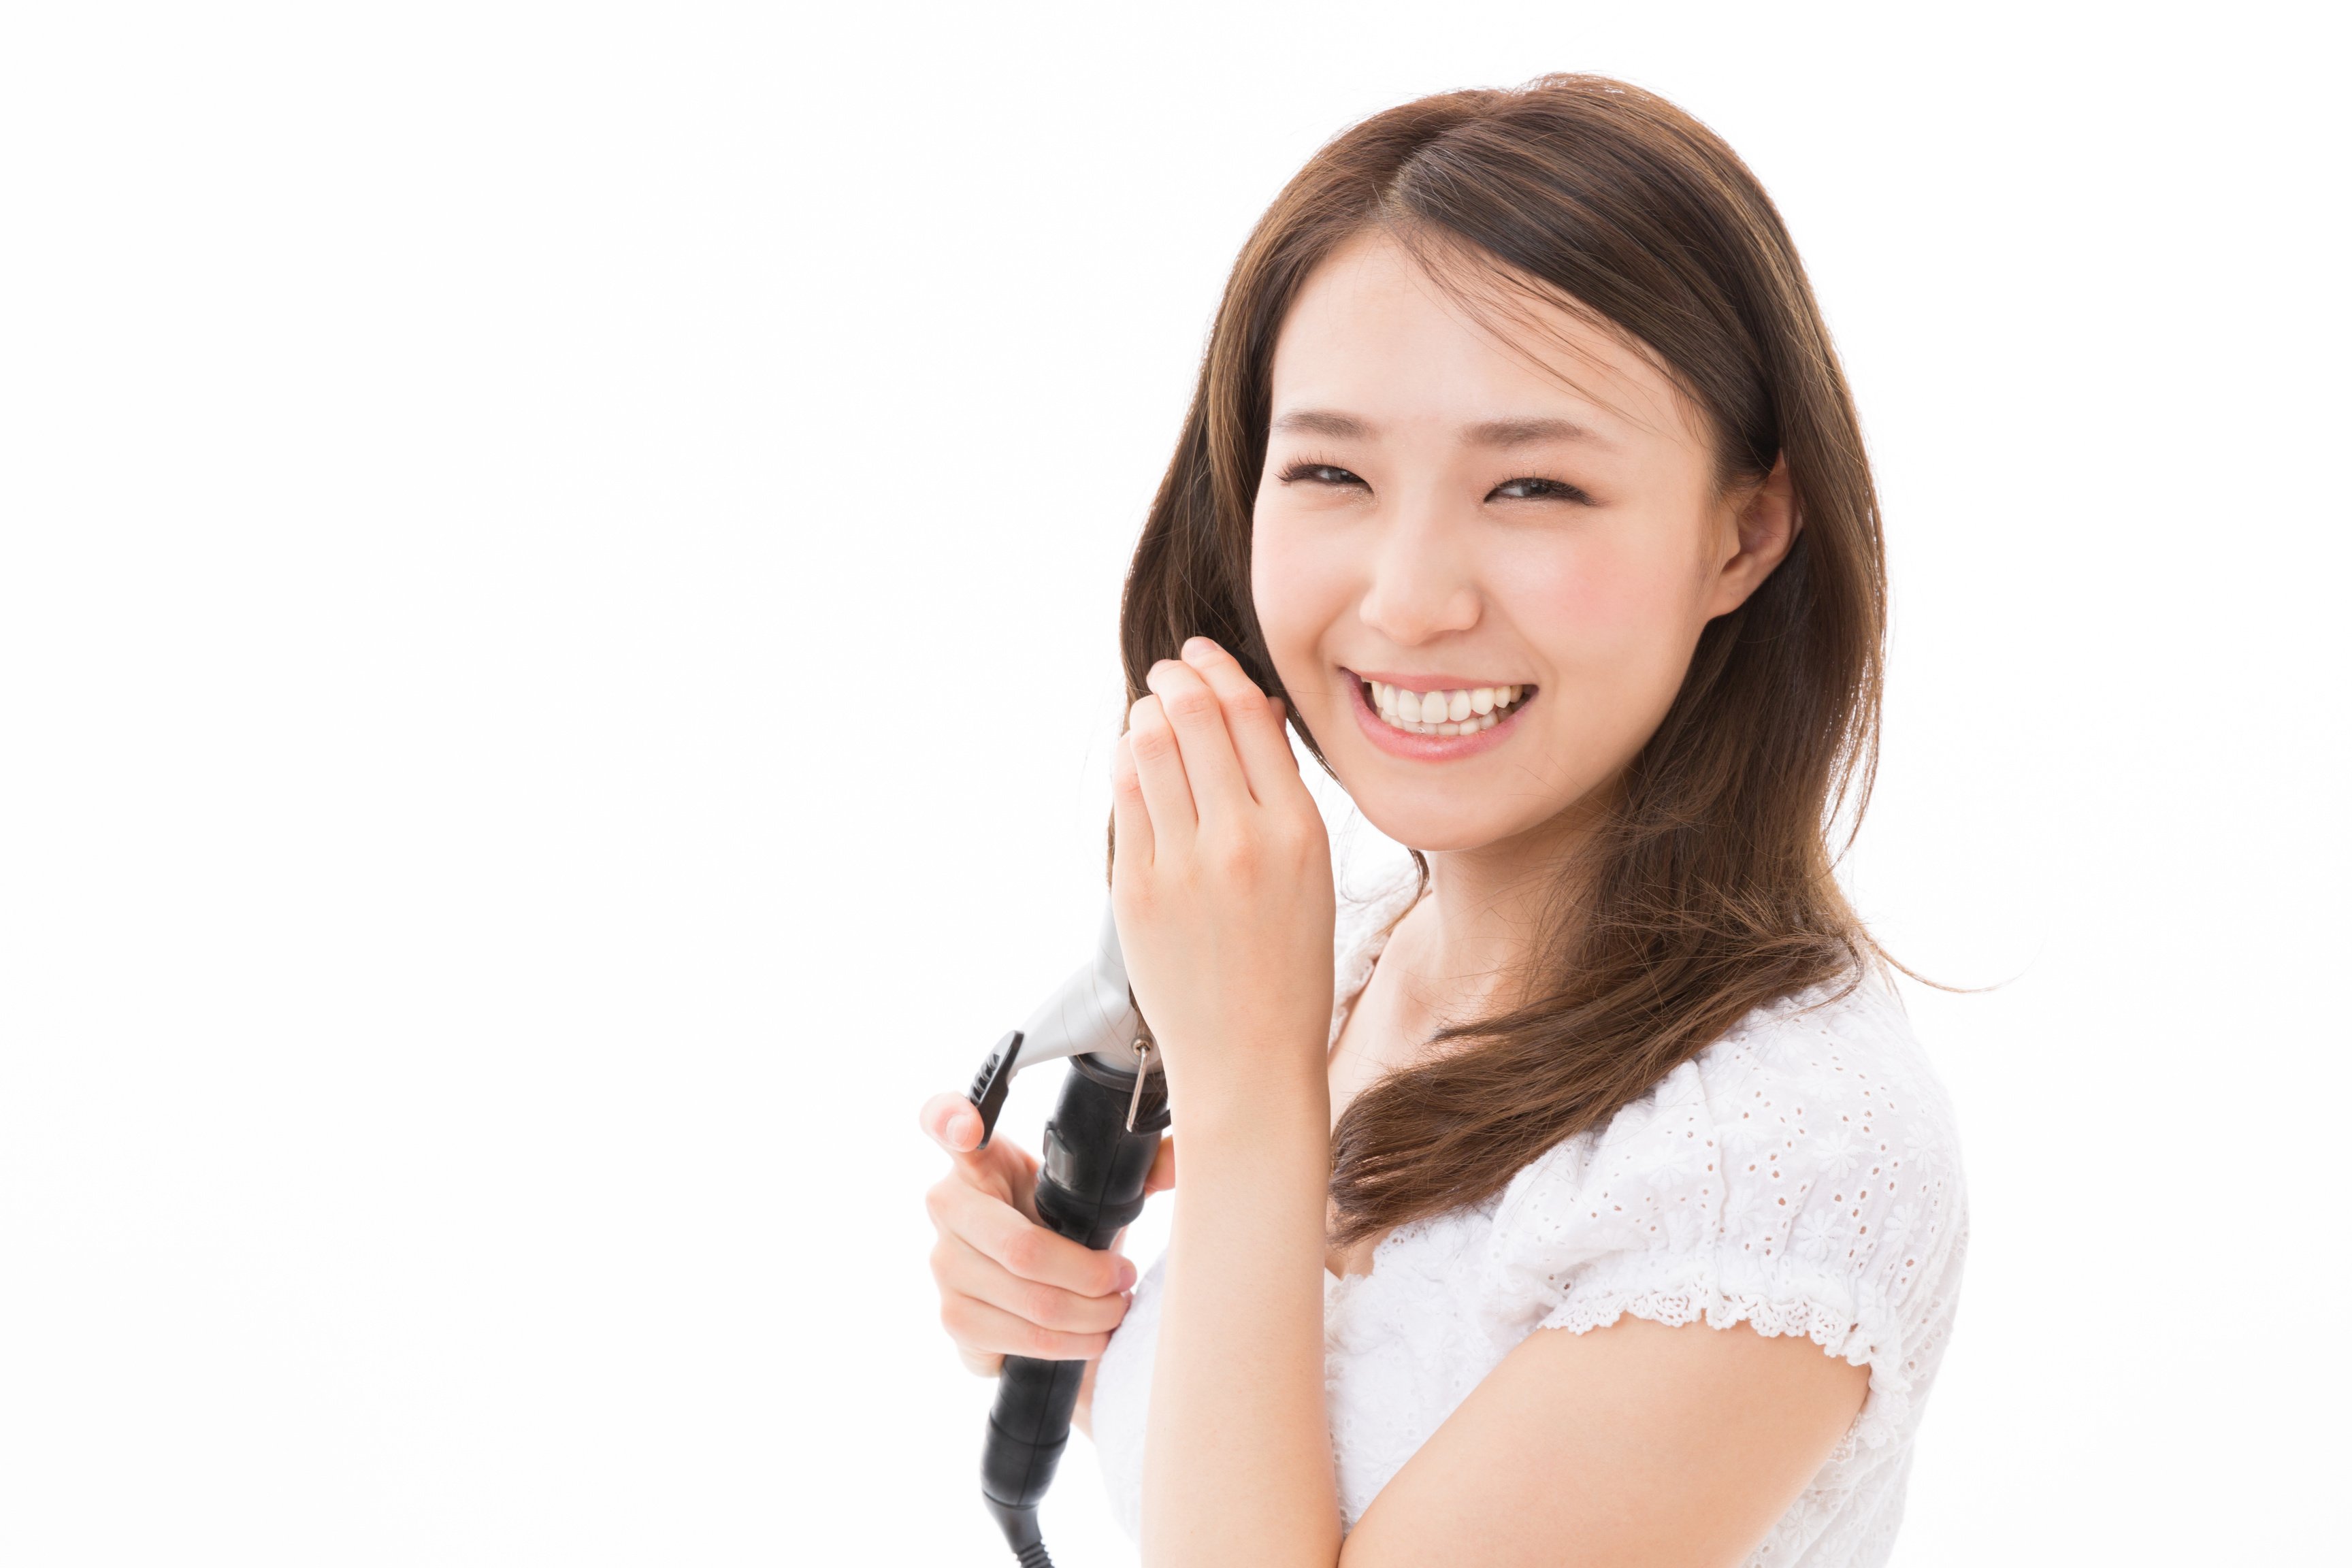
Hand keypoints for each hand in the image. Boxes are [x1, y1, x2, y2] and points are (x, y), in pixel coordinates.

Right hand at [919, 1092, 1173, 1373]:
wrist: (1037, 1292)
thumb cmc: (1062, 1227)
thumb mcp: (1089, 1192)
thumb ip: (1136, 1168)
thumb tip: (1175, 1164)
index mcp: (978, 1159)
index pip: (942, 1122)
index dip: (949, 1119)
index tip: (969, 1128)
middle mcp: (947, 1206)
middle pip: (1023, 1247)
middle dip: (1091, 1274)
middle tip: (1124, 1277)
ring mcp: (943, 1265)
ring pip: (1031, 1299)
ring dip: (1090, 1314)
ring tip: (1116, 1307)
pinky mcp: (953, 1318)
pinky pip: (1019, 1337)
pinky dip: (1069, 1343)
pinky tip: (1090, 1336)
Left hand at [1111, 637, 1335, 1135]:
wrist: (1248, 1058)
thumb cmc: (1287, 964)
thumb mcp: (1310, 872)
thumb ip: (1281, 790)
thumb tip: (1251, 708)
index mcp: (1299, 832)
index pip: (1250, 715)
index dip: (1218, 671)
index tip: (1202, 655)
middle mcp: (1241, 841)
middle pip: (1194, 717)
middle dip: (1175, 678)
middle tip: (1169, 669)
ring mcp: (1182, 866)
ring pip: (1148, 746)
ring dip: (1145, 713)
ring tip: (1150, 711)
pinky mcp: (1135, 890)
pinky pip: (1123, 798)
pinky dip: (1126, 764)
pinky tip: (1134, 761)